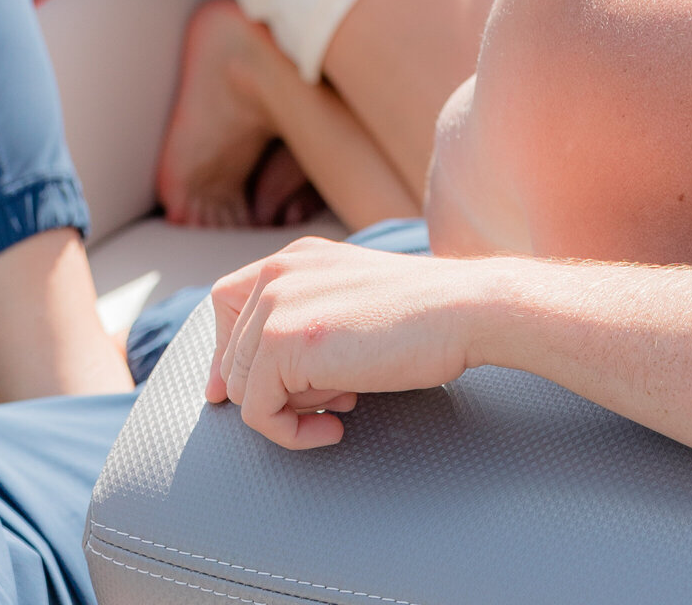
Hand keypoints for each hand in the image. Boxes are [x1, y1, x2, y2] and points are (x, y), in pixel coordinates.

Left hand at [207, 237, 474, 449]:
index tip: (243, 391)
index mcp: (295, 257)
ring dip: (290, 410)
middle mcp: (277, 272)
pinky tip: (336, 426)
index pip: (228, 305)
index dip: (229, 353)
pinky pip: (257, 413)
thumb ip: (306, 320)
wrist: (463, 309)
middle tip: (336, 396)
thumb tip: (252, 381)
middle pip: (232, 357)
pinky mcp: (282, 341)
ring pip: (242, 388)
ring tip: (345, 401)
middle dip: (277, 390)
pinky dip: (291, 434)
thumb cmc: (422, 314)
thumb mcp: (351, 300)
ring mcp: (277, 304)